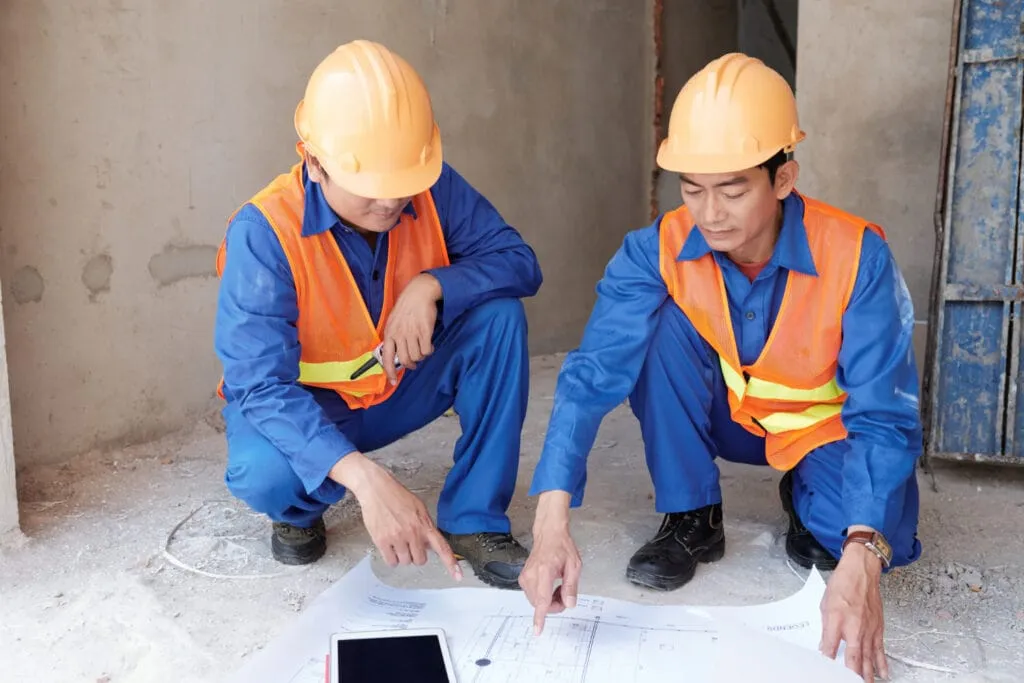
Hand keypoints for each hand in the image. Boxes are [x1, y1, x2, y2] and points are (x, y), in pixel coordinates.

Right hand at [329, 452, 461, 580]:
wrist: (377, 489)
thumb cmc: (398, 497)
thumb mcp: (419, 508)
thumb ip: (426, 527)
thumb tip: (431, 545)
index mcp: (425, 524)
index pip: (442, 547)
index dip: (451, 563)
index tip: (458, 576)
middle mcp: (413, 533)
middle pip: (420, 560)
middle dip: (416, 554)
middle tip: (409, 543)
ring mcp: (398, 537)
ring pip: (405, 562)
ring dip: (402, 556)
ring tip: (397, 541)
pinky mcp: (382, 541)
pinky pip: (391, 561)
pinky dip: (391, 558)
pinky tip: (389, 546)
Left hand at [381, 273, 441, 383]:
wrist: (418, 294)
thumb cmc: (406, 308)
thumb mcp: (393, 322)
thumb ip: (393, 338)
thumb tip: (393, 355)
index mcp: (389, 333)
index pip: (386, 357)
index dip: (389, 372)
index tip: (393, 381)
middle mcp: (399, 335)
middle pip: (404, 360)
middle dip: (410, 364)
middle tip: (414, 362)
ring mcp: (412, 333)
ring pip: (417, 356)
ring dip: (420, 356)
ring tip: (422, 348)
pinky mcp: (425, 332)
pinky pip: (427, 350)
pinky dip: (429, 351)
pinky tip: (429, 345)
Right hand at [519, 491, 581, 634]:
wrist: (548, 535)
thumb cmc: (562, 547)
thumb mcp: (574, 566)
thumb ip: (571, 587)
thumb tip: (569, 604)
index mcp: (545, 571)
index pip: (542, 599)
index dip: (540, 617)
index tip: (537, 630)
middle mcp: (532, 575)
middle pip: (541, 604)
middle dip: (554, 605)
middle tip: (565, 593)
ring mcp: (525, 577)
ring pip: (536, 602)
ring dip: (549, 601)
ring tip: (558, 586)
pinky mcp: (523, 579)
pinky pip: (533, 596)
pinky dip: (542, 596)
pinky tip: (550, 586)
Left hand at [819, 542, 886, 681]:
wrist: (861, 572)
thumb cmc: (843, 584)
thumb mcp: (825, 605)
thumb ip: (826, 627)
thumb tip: (824, 645)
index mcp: (837, 620)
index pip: (830, 647)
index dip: (828, 661)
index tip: (826, 669)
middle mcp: (854, 627)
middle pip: (853, 658)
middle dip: (851, 674)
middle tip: (849, 681)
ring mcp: (868, 629)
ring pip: (868, 658)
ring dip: (867, 674)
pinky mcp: (878, 628)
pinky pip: (880, 650)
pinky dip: (881, 663)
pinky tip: (882, 673)